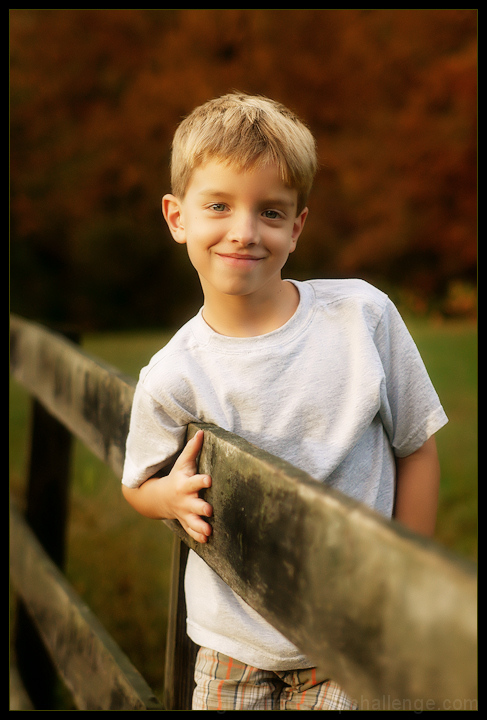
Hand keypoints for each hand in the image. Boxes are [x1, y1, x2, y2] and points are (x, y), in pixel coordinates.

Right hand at [122, 429, 212, 543]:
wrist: (160, 497)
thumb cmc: (177, 476)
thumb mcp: (183, 463)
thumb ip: (193, 449)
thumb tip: (202, 431)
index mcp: (185, 484)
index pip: (194, 481)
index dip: (201, 481)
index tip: (209, 479)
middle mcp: (185, 500)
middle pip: (194, 504)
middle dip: (202, 508)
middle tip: (209, 510)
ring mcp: (185, 513)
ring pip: (193, 522)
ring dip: (200, 527)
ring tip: (209, 531)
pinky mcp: (186, 522)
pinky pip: (191, 531)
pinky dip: (197, 536)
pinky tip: (206, 540)